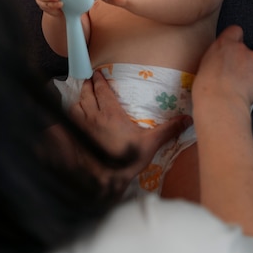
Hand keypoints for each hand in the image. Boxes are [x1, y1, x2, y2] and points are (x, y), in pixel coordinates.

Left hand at [70, 70, 192, 185]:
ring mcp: (80, 126)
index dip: (99, 80)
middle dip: (87, 85)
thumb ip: (168, 130)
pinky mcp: (73, 137)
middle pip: (86, 94)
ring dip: (78, 98)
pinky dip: (67, 114)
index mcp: (111, 113)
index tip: (97, 73)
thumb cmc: (127, 160)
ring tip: (81, 95)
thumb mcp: (150, 143)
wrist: (104, 179)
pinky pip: (66, 120)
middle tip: (88, 79)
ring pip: (75, 105)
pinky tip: (67, 116)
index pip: (102, 91)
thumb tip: (187, 119)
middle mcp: (93, 116)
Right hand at [193, 25, 252, 107]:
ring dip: (252, 72)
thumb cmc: (207, 88)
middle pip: (247, 51)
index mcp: (222, 44)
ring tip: (240, 86)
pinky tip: (250, 89)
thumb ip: (217, 58)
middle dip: (243, 62)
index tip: (233, 51)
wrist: (219, 99)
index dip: (236, 41)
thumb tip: (222, 65)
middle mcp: (240, 47)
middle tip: (234, 77)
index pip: (235, 31)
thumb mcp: (204, 65)